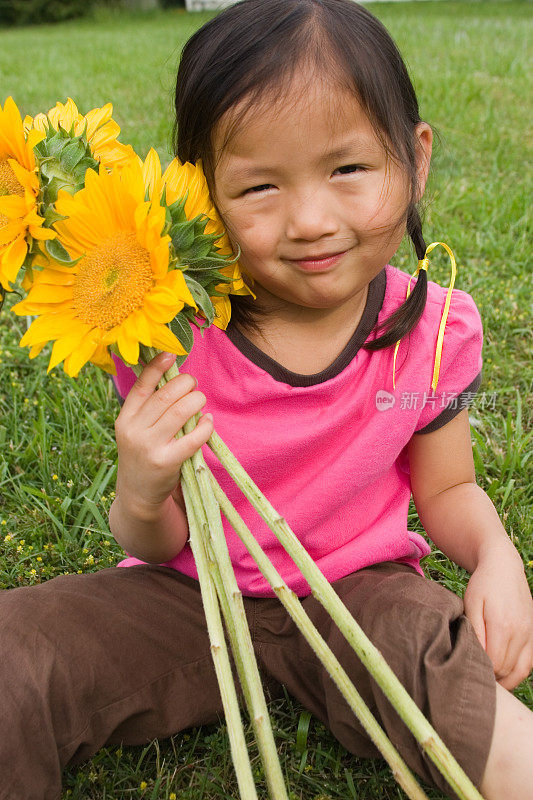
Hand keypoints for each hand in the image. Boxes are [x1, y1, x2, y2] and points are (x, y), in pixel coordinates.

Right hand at [114, 351, 213, 518]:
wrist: (138, 495)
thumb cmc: (143, 455)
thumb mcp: (134, 430)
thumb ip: (148, 408)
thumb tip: (172, 376)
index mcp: (125, 419)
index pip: (140, 387)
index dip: (155, 367)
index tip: (170, 355)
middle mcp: (134, 431)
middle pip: (165, 396)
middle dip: (185, 384)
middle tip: (193, 384)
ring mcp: (149, 447)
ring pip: (180, 412)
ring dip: (196, 401)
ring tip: (200, 401)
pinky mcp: (167, 462)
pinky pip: (192, 437)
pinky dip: (204, 426)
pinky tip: (208, 421)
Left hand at [463, 545, 532, 689]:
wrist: (504, 568)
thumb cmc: (483, 585)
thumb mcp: (471, 603)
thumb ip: (475, 631)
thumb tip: (478, 656)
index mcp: (502, 625)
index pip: (493, 663)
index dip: (480, 668)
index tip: (467, 665)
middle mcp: (520, 632)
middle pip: (505, 669)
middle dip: (489, 674)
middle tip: (473, 670)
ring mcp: (530, 634)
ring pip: (518, 671)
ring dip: (503, 678)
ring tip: (487, 676)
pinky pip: (528, 664)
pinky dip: (516, 674)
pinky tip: (502, 675)